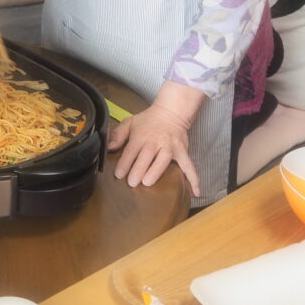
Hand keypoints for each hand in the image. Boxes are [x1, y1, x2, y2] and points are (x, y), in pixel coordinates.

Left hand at [107, 81, 204, 196]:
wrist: (170, 112)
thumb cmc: (148, 120)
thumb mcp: (129, 122)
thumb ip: (118, 135)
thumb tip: (109, 147)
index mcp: (141, 136)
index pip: (131, 151)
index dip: (124, 163)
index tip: (119, 174)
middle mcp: (155, 142)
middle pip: (145, 157)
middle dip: (138, 170)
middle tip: (132, 182)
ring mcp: (170, 148)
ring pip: (163, 161)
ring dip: (155, 172)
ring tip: (147, 182)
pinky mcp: (182, 152)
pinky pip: (189, 166)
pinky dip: (193, 179)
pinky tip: (195, 192)